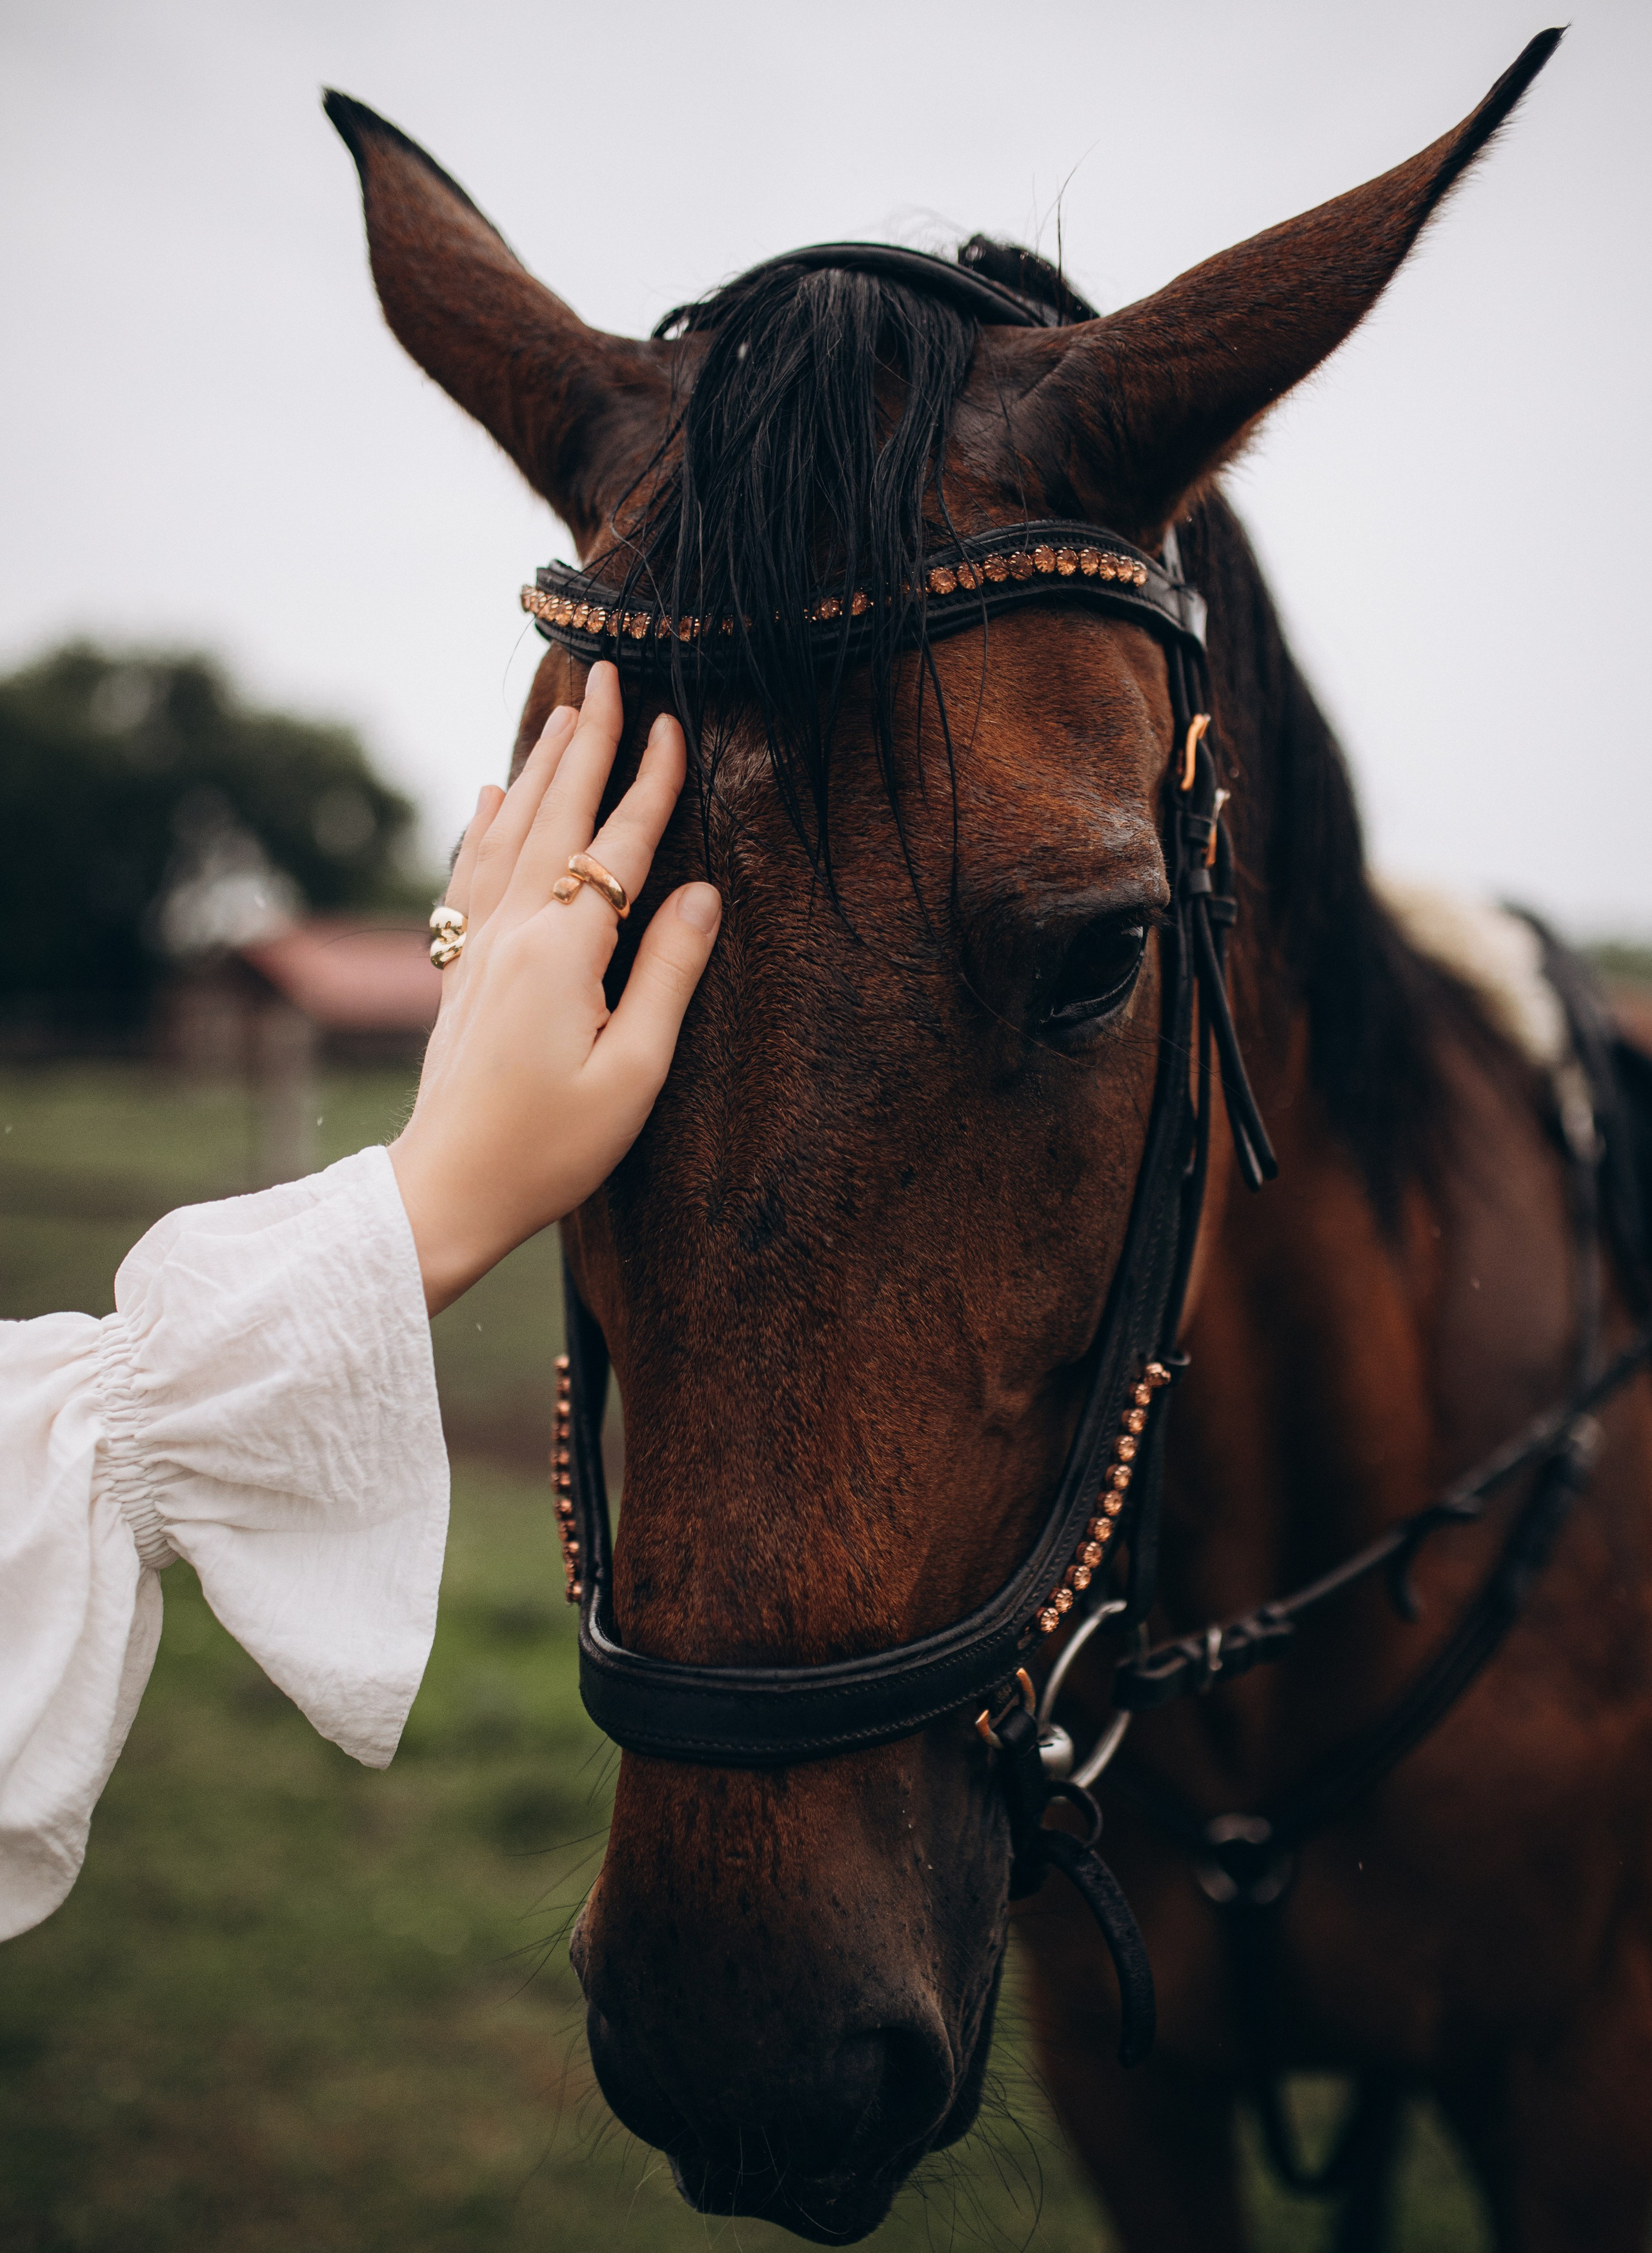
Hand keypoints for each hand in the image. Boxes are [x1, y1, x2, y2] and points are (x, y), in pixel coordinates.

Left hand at [389, 663, 718, 1314]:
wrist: (449, 1190)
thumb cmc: (551, 1148)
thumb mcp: (636, 1073)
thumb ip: (670, 976)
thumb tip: (705, 894)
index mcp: (564, 952)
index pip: (620, 847)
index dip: (651, 784)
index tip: (673, 724)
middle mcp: (514, 933)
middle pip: (556, 816)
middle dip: (587, 743)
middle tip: (606, 674)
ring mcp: (480, 949)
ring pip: (511, 834)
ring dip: (539, 769)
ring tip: (562, 715)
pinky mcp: (460, 972)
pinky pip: (472, 875)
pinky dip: (484, 827)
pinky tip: (489, 797)